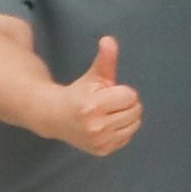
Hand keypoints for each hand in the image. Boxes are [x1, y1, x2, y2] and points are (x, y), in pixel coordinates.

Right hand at [54, 34, 142, 157]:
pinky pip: (128, 138)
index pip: (130, 96)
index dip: (121, 91)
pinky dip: (122, 130)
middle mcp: (96, 127)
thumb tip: (109, 40)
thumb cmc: (79, 92)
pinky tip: (107, 125)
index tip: (107, 93)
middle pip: (135, 111)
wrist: (55, 117)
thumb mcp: (93, 75)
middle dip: (125, 103)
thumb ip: (105, 59)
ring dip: (126, 117)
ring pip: (135, 125)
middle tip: (108, 103)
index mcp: (93, 106)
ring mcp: (99, 141)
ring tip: (109, 113)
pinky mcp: (102, 151)